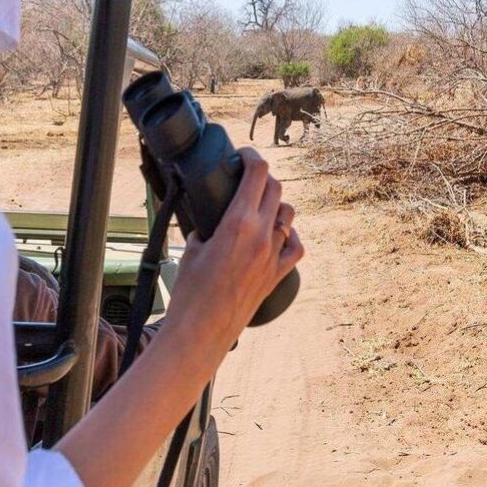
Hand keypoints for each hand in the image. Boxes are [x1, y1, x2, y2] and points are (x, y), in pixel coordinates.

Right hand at [161, 148, 303, 373]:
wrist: (202, 331)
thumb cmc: (190, 291)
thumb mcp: (192, 248)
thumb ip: (204, 228)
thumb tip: (207, 220)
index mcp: (238, 222)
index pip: (257, 173)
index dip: (251, 156)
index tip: (242, 155)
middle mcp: (261, 234)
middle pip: (275, 189)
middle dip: (262, 177)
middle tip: (247, 178)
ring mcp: (273, 255)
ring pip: (289, 215)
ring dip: (276, 204)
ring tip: (260, 205)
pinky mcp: (278, 274)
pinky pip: (296, 246)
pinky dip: (290, 235)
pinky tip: (280, 233)